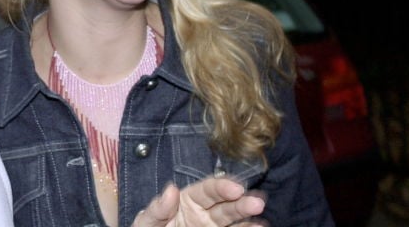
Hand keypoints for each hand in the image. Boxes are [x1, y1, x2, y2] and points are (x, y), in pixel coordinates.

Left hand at [132, 176, 265, 226]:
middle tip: (257, 201)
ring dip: (248, 216)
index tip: (236, 188)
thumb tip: (171, 189)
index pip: (207, 190)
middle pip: (225, 204)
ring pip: (233, 220)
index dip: (222, 187)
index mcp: (187, 200)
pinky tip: (260, 226)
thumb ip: (158, 208)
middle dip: (241, 201)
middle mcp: (204, 212)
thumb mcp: (147, 221)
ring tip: (261, 214)